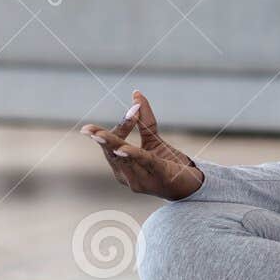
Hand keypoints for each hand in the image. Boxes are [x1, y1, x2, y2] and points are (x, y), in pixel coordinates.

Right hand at [81, 90, 205, 199]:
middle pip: (112, 154)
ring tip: (100, 135)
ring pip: (124, 159)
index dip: (120, 127)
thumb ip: (145, 119)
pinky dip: (132, 154)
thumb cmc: (168, 164)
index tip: (134, 109)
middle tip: (88, 129)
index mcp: (122, 168)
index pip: (112, 146)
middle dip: (102, 140)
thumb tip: (136, 93)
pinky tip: (123, 148)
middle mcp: (127, 177)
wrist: (191, 186)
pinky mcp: (159, 178)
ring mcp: (141, 181)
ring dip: (113, 144)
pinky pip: (144, 163)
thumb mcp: (154, 140)